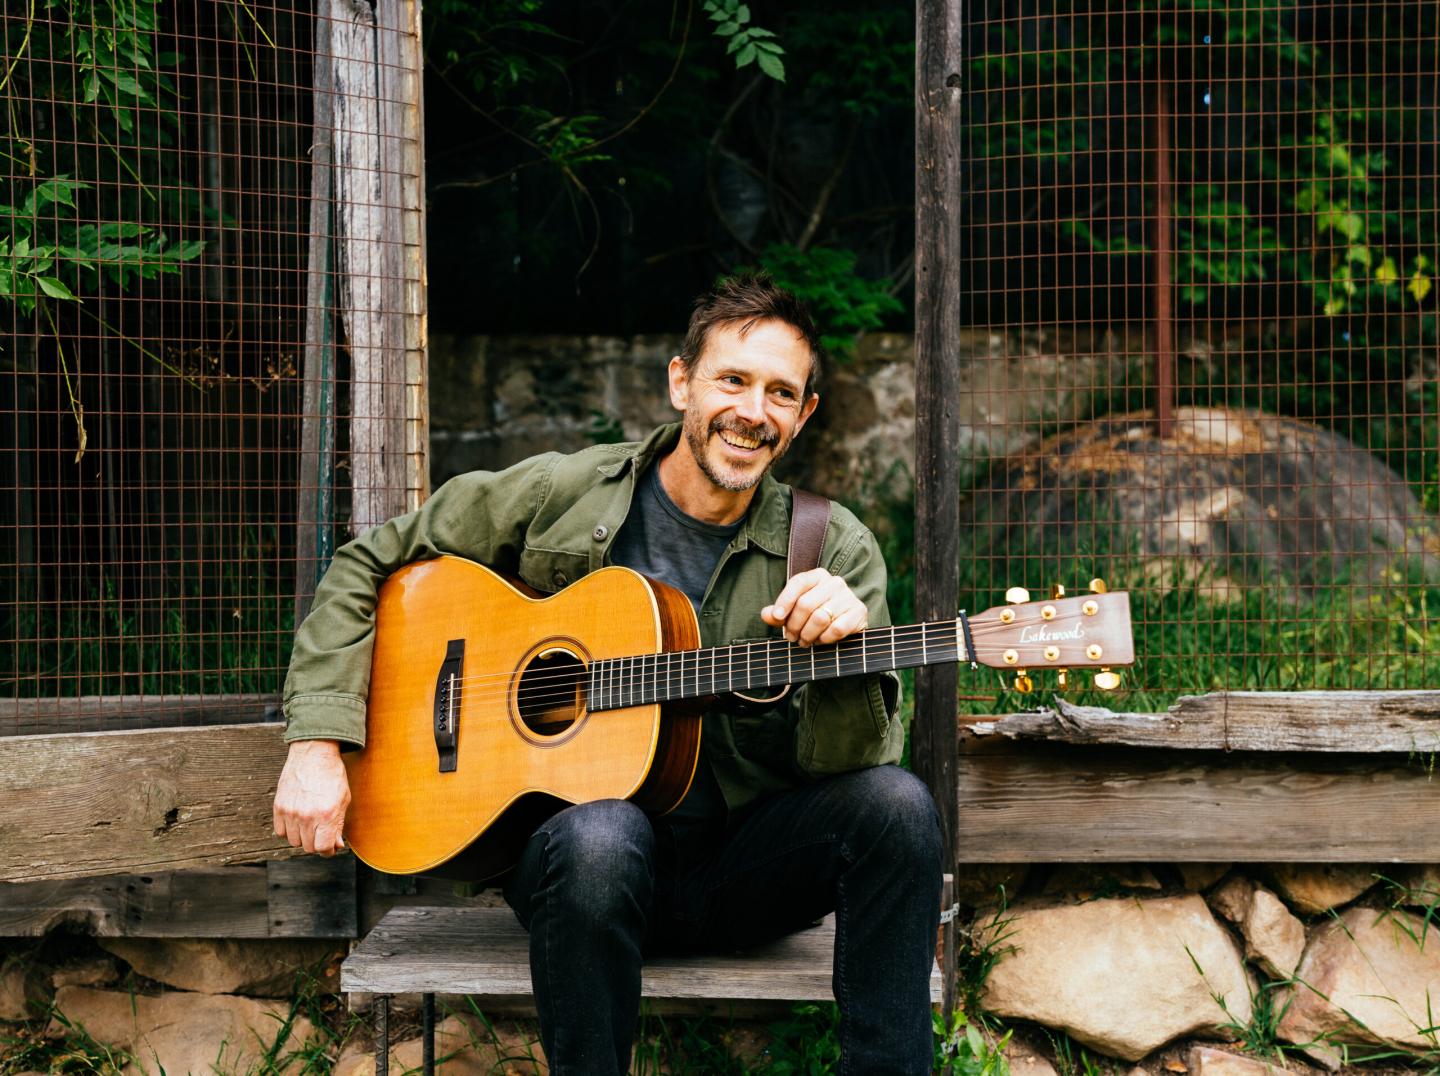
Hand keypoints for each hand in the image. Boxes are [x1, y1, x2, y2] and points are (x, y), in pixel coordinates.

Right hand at [273, 739, 350, 855]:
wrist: (314, 754)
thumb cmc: (332, 775)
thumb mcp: (344, 800)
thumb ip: (339, 825)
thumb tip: (336, 846)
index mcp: (326, 815)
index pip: (323, 848)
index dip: (328, 850)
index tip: (330, 845)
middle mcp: (307, 816)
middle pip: (308, 847)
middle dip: (317, 842)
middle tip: (321, 831)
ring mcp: (291, 812)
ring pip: (294, 841)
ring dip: (302, 836)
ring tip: (310, 822)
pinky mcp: (279, 807)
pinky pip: (280, 831)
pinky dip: (288, 829)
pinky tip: (297, 819)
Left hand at [760, 568, 868, 646]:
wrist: (847, 625)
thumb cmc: (816, 615)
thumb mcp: (795, 612)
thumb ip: (778, 613)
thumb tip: (766, 615)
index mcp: (818, 576)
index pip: (798, 583)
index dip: (785, 600)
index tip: (777, 617)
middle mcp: (835, 582)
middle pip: (806, 604)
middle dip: (794, 624)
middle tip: (791, 637)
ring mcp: (849, 596)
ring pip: (820, 618)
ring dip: (808, 634)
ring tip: (804, 641)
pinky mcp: (859, 612)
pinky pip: (836, 629)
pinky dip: (825, 639)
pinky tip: (821, 640)